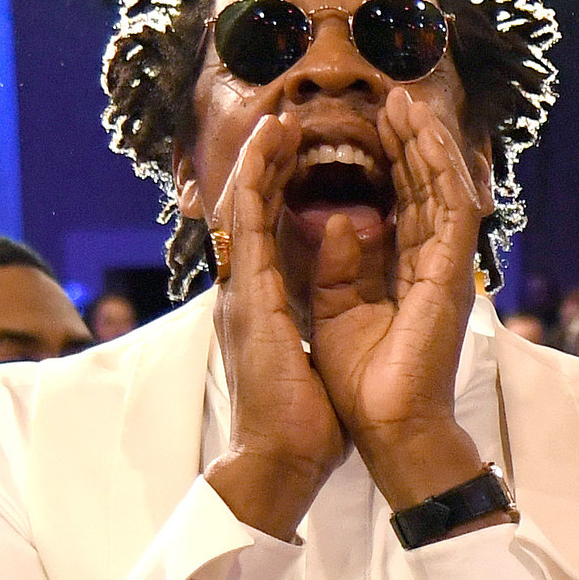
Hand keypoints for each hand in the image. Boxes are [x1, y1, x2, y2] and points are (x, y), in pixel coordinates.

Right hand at [202, 113, 350, 526]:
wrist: (282, 460)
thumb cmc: (304, 423)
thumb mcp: (318, 354)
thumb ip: (321, 309)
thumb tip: (336, 276)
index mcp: (262, 304)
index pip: (267, 232)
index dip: (278, 192)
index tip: (296, 159)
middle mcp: (247, 291)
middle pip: (251, 208)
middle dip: (267, 164)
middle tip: (285, 123)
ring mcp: (242, 289)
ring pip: (245, 202)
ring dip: (261, 157)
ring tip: (278, 119)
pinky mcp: (249, 294)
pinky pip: (250, 219)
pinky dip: (259, 177)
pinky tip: (272, 144)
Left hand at [305, 86, 485, 508]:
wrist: (382, 429)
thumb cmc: (357, 388)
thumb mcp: (335, 311)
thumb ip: (338, 265)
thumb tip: (339, 220)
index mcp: (405, 277)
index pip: (402, 205)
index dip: (390, 164)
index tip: (373, 126)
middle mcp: (430, 269)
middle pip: (424, 190)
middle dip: (410, 143)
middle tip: (393, 98)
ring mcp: (444, 271)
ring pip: (442, 190)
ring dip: (426, 144)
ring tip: (406, 102)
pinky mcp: (450, 278)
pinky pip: (451, 209)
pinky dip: (438, 169)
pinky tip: (424, 135)